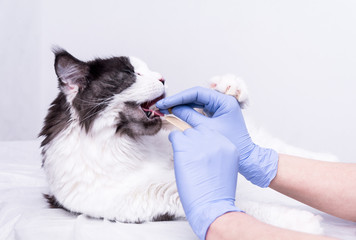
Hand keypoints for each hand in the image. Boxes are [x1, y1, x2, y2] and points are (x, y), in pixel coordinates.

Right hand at [156, 87, 278, 187]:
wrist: (246, 158)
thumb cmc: (230, 143)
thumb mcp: (206, 129)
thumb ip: (189, 116)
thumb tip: (174, 109)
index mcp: (224, 101)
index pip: (197, 93)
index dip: (179, 97)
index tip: (166, 102)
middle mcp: (223, 102)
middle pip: (196, 96)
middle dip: (179, 101)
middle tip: (163, 105)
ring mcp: (219, 108)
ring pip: (197, 103)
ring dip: (182, 106)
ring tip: (167, 109)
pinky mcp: (216, 116)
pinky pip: (200, 110)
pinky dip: (189, 112)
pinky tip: (177, 114)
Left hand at [169, 126, 240, 239]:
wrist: (211, 205)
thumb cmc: (217, 193)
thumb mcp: (226, 167)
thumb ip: (218, 152)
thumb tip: (203, 146)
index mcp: (228, 145)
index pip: (212, 133)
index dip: (202, 142)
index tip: (198, 151)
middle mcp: (215, 141)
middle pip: (199, 130)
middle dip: (193, 141)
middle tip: (190, 156)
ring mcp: (199, 143)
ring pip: (186, 133)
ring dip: (184, 143)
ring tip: (185, 159)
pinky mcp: (184, 146)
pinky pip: (174, 135)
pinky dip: (173, 142)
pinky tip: (177, 155)